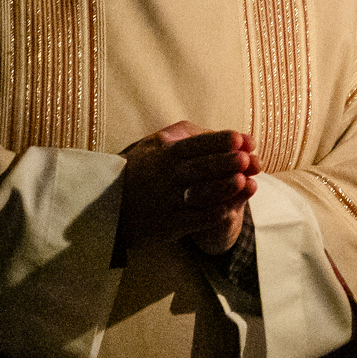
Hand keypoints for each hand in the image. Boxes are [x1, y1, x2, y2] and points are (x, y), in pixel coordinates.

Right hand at [119, 122, 260, 255]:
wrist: (109, 206)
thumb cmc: (139, 170)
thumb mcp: (153, 145)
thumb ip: (182, 135)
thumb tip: (215, 131)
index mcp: (164, 155)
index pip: (195, 146)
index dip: (218, 142)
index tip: (240, 138)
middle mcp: (165, 177)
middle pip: (200, 169)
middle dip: (225, 163)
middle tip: (247, 159)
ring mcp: (166, 202)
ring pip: (199, 194)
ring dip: (222, 188)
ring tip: (243, 181)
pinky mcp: (166, 226)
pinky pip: (192, 220)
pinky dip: (211, 215)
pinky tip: (229, 209)